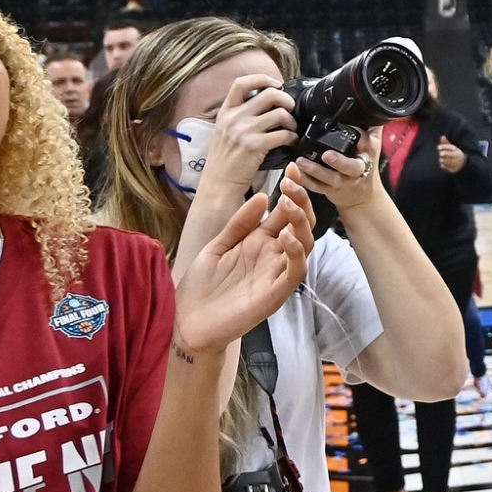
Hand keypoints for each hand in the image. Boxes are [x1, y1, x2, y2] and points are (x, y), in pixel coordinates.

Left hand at [173, 181, 309, 352]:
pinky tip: (285, 238)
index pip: (285, 212)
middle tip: (291, 183)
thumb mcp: (216, 246)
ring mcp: (275, 274)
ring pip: (305, 245)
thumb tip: (263, 196)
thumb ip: (239, 223)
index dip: (292, 190)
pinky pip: (294, 272)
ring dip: (301, 222)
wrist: (186, 323)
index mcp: (260, 242)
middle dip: (300, 201)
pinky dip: (295, 254)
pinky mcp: (274, 295)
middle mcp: (273, 256)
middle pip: (301, 224)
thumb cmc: (201, 286)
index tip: (291, 168)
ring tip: (289, 204)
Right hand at [199, 74, 297, 195]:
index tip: (276, 84)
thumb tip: (266, 102)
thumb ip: (239, 115)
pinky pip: (283, 134)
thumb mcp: (224, 131)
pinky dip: (292, 137)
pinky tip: (290, 142)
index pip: (241, 83)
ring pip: (280, 113)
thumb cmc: (225, 160)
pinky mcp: (255, 146)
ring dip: (292, 121)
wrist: (218, 185)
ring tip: (291, 129)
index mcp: (225, 112)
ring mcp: (243, 131)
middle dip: (286, 100)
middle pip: (269, 94)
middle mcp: (233, 118)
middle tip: (290, 109)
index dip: (262, 78)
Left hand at [290, 127, 380, 213]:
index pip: (365, 142)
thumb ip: (372, 127)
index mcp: (367, 154)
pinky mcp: (330, 190)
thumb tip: (374, 108)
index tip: (350, 125)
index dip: (358, 134)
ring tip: (301, 161)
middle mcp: (356, 169)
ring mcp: (343, 181)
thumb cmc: (364, 165)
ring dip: (315, 170)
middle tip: (326, 154)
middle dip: (339, 161)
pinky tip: (296, 172)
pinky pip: (317, 187)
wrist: (362, 195)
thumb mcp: (373, 145)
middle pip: (351, 166)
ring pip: (330, 178)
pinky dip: (306, 181)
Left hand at [436, 139, 467, 172]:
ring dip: (443, 160)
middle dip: (445, 154)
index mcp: (456, 150)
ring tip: (441, 159)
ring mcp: (455, 162)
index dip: (444, 147)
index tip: (438, 147)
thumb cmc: (455, 154)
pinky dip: (443, 165)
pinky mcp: (453, 168)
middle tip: (440, 153)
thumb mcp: (452, 148)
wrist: (462, 164)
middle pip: (450, 154)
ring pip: (447, 161)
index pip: (450, 147)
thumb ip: (446, 143)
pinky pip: (446, 166)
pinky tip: (442, 163)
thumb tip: (442, 136)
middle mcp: (456, 156)